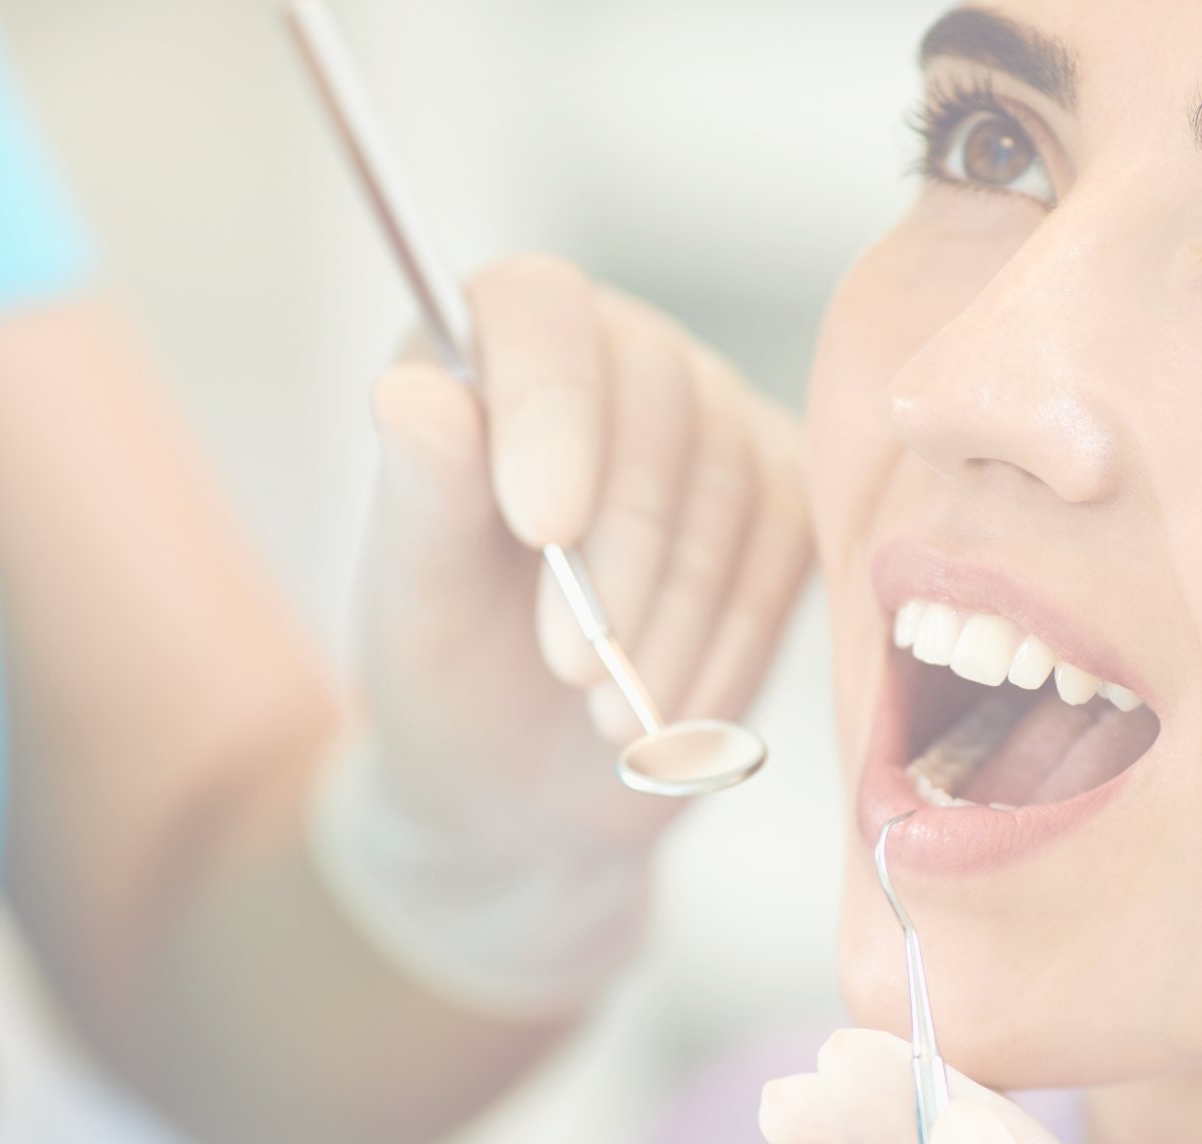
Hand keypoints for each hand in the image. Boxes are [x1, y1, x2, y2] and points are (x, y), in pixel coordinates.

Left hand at [362, 255, 810, 851]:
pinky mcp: (774, 506)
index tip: (545, 527)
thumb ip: (419, 490)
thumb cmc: (453, 669)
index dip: (552, 406)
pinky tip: (675, 705)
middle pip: (659, 392)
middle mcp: (612, 366)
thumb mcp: (419, 596)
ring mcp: (708, 428)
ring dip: (675, 611)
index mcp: (494, 357)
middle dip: (623, 544)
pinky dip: (730, 640)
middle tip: (571, 667)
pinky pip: (786, 548)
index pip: (540, 308)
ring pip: (730, 478)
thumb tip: (414, 393)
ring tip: (613, 711)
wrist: (526, 776)